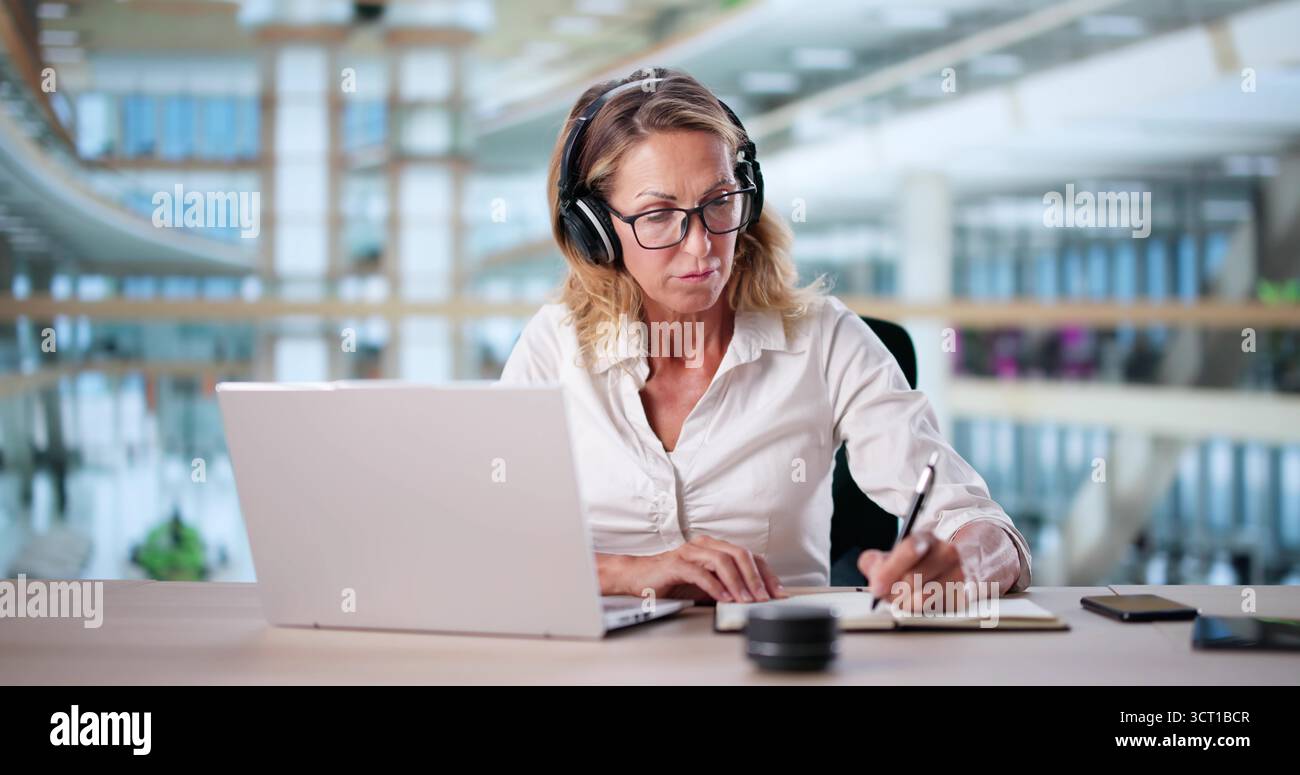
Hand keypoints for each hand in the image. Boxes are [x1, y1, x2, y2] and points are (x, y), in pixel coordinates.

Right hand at [601, 536, 786, 602]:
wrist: (638, 577)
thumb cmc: (672, 581)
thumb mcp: (707, 585)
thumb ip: (728, 588)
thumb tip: (754, 602)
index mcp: (715, 548)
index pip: (749, 556)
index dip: (766, 574)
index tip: (777, 592)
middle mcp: (705, 545)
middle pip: (739, 554)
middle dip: (755, 578)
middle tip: (764, 598)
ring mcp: (690, 552)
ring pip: (722, 561)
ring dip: (738, 583)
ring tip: (746, 600)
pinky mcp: (675, 564)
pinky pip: (699, 573)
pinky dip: (714, 587)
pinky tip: (723, 598)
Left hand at [857, 522, 1018, 611]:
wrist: (982, 557)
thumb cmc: (934, 559)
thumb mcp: (905, 553)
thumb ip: (879, 560)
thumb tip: (871, 569)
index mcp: (926, 539)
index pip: (908, 549)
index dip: (888, 571)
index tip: (877, 587)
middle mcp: (947, 553)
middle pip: (912, 580)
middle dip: (895, 592)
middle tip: (890, 596)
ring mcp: (962, 574)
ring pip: (925, 599)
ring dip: (910, 604)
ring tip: (909, 599)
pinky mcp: (972, 595)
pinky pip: (940, 610)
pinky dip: (929, 610)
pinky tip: (929, 602)